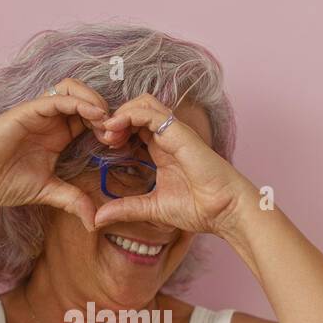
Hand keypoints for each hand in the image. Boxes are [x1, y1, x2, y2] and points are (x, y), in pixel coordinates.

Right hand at [0, 78, 110, 231]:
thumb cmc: (2, 181)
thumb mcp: (47, 192)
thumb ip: (71, 200)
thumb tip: (93, 223)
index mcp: (59, 135)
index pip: (91, 120)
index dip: (109, 128)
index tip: (119, 145)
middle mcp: (52, 120)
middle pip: (87, 99)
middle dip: (107, 113)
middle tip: (116, 135)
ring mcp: (41, 113)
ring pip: (75, 90)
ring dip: (95, 102)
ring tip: (106, 123)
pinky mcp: (29, 110)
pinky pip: (59, 98)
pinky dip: (79, 103)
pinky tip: (94, 116)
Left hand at [91, 94, 253, 241]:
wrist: (224, 211)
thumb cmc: (198, 208)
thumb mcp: (151, 208)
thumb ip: (125, 209)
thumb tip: (98, 219)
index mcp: (162, 150)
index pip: (135, 127)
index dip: (116, 131)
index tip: (102, 146)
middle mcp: (168, 137)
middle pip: (137, 109)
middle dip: (115, 119)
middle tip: (101, 137)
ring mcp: (174, 132)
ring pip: (143, 103)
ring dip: (120, 113)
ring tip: (107, 132)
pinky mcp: (179, 133)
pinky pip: (150, 112)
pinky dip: (129, 114)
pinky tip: (115, 128)